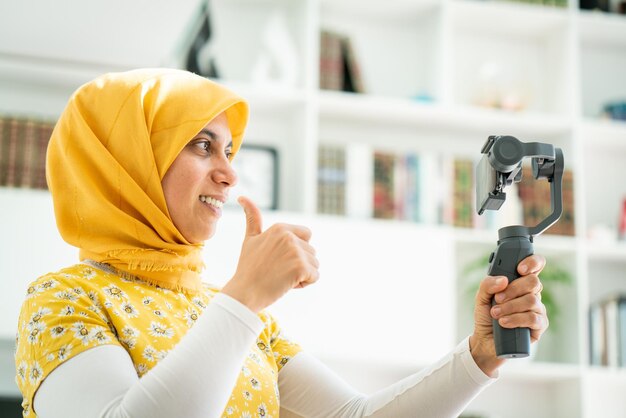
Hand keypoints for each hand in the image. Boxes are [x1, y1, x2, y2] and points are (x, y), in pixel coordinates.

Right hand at [221, 196, 319, 312]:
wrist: (244, 293)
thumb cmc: (248, 268)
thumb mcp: (250, 239)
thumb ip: (252, 218)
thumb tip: (242, 196)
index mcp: (280, 228)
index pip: (307, 235)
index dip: (297, 250)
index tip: (278, 258)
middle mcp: (289, 236)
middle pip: (311, 251)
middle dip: (299, 263)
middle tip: (277, 270)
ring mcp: (296, 251)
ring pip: (314, 264)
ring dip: (302, 274)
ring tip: (281, 277)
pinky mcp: (301, 267)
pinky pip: (315, 276)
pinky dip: (305, 283)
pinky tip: (287, 284)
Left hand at [469, 254, 547, 375]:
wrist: (486, 339)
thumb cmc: (486, 315)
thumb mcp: (481, 297)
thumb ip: (488, 284)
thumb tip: (503, 280)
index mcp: (520, 282)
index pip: (535, 265)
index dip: (532, 263)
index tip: (519, 269)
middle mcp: (532, 293)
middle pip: (533, 282)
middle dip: (513, 289)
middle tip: (497, 299)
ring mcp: (537, 309)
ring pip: (532, 300)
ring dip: (510, 307)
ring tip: (496, 314)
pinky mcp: (539, 325)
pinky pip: (533, 318)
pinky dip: (516, 319)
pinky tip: (504, 322)